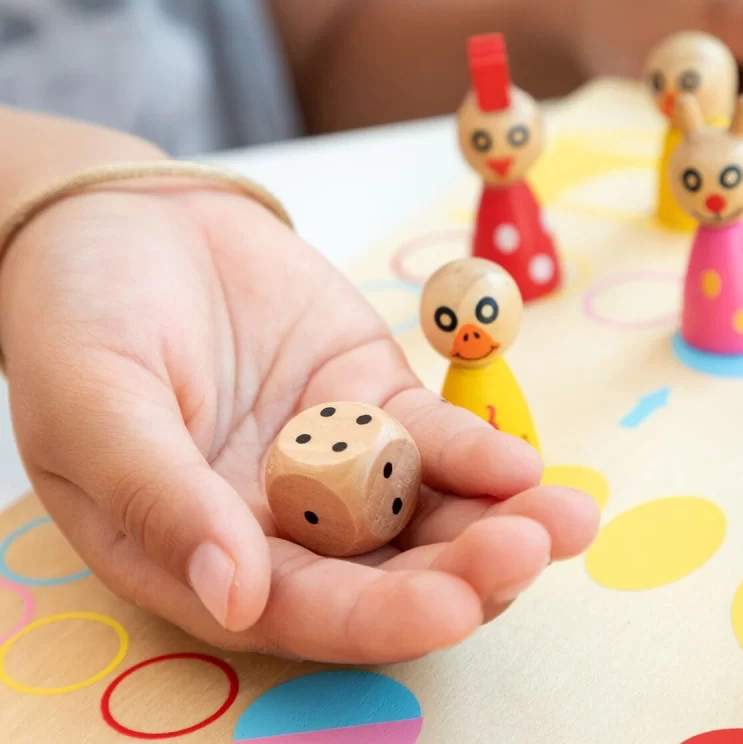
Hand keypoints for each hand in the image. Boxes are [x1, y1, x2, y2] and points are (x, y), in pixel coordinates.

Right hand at [0, 182, 598, 663]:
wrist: (127, 223)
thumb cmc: (79, 316)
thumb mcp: (95, 406)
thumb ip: (159, 499)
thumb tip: (234, 596)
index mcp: (200, 548)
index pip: (297, 608)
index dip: (374, 617)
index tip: (451, 609)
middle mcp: (276, 520)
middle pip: (381, 571)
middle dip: (460, 573)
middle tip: (527, 552)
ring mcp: (332, 460)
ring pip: (423, 513)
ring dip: (496, 522)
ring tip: (564, 519)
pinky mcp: (369, 400)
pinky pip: (430, 438)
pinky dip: (476, 452)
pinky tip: (521, 462)